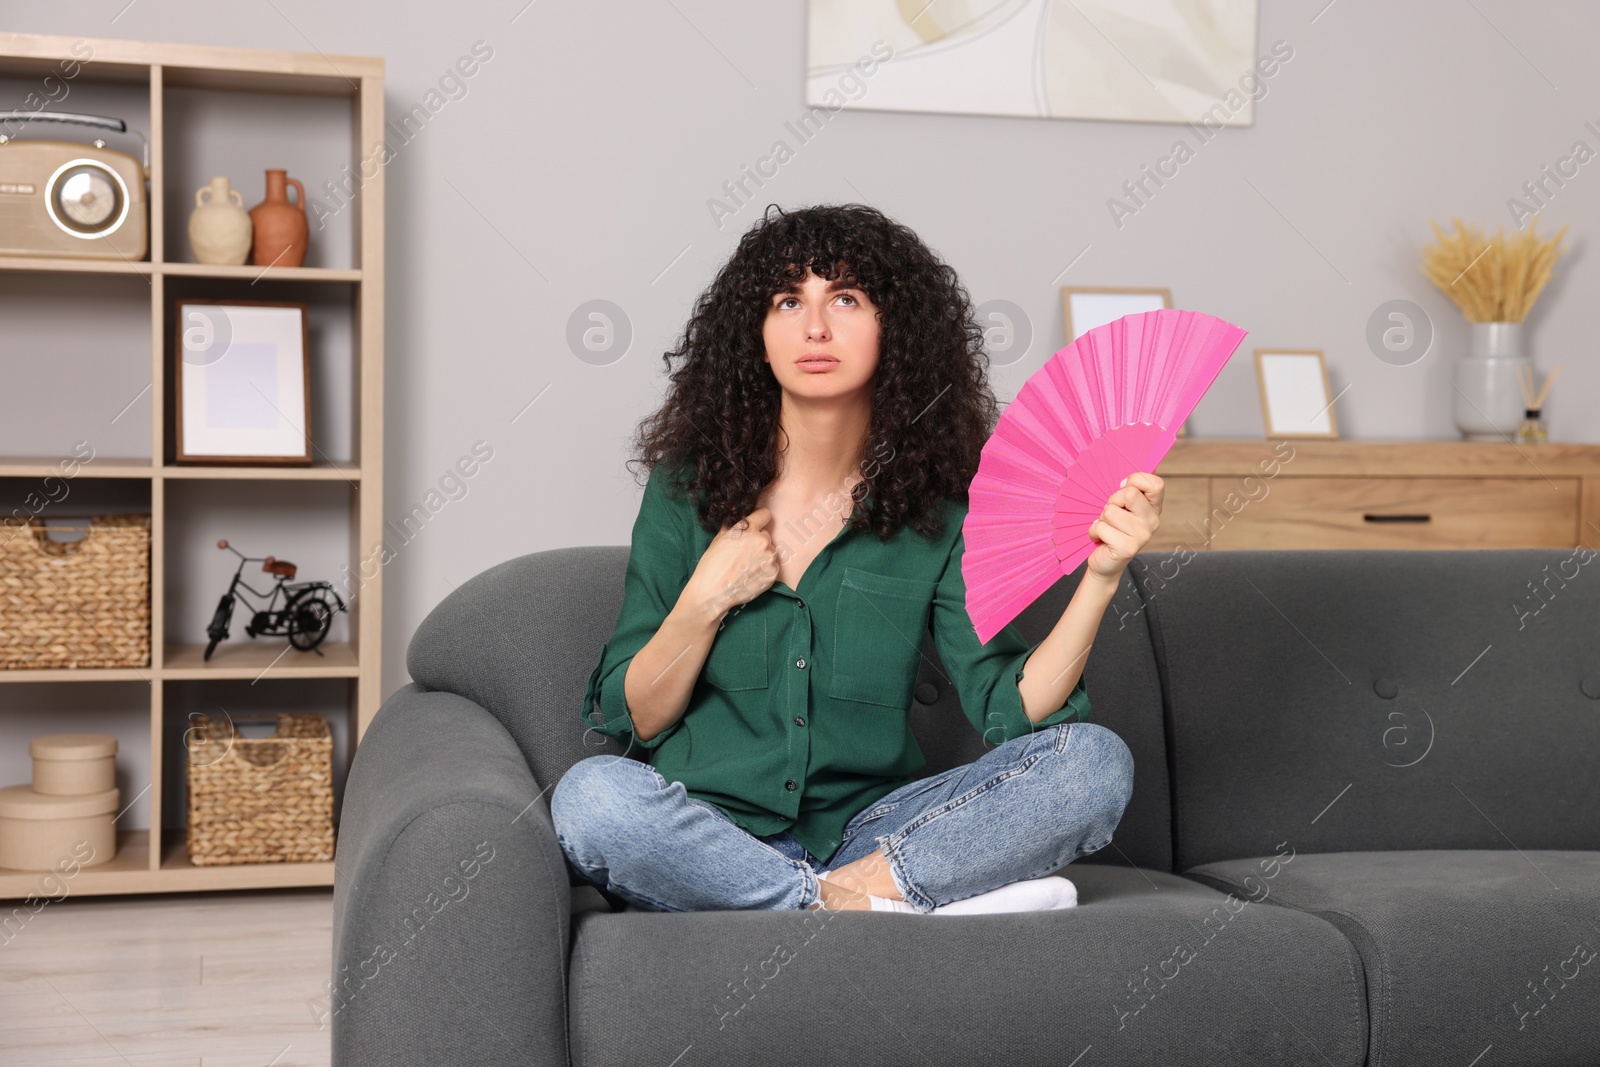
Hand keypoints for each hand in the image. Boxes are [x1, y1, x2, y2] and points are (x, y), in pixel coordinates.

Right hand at [680, 507, 779, 623]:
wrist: (713, 592)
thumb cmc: (711, 565)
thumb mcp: (719, 538)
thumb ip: (733, 525)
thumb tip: (738, 514)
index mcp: (748, 529)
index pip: (765, 514)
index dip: (759, 519)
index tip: (755, 526)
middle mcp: (762, 540)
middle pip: (766, 535)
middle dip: (757, 541)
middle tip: (744, 553)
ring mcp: (770, 558)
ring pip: (770, 551)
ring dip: (762, 555)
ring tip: (746, 566)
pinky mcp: (773, 574)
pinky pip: (772, 566)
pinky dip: (764, 569)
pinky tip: (750, 575)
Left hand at [1085, 472, 1163, 581]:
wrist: (1105, 561)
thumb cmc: (1110, 527)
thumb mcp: (1120, 505)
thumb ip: (1128, 487)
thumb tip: (1137, 456)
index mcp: (1154, 507)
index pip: (1155, 483)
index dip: (1135, 480)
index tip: (1122, 488)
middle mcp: (1153, 521)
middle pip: (1129, 493)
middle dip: (1112, 501)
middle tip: (1111, 514)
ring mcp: (1143, 536)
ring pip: (1110, 511)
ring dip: (1101, 519)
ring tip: (1106, 529)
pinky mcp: (1128, 548)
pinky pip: (1101, 527)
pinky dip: (1093, 532)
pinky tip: (1100, 539)